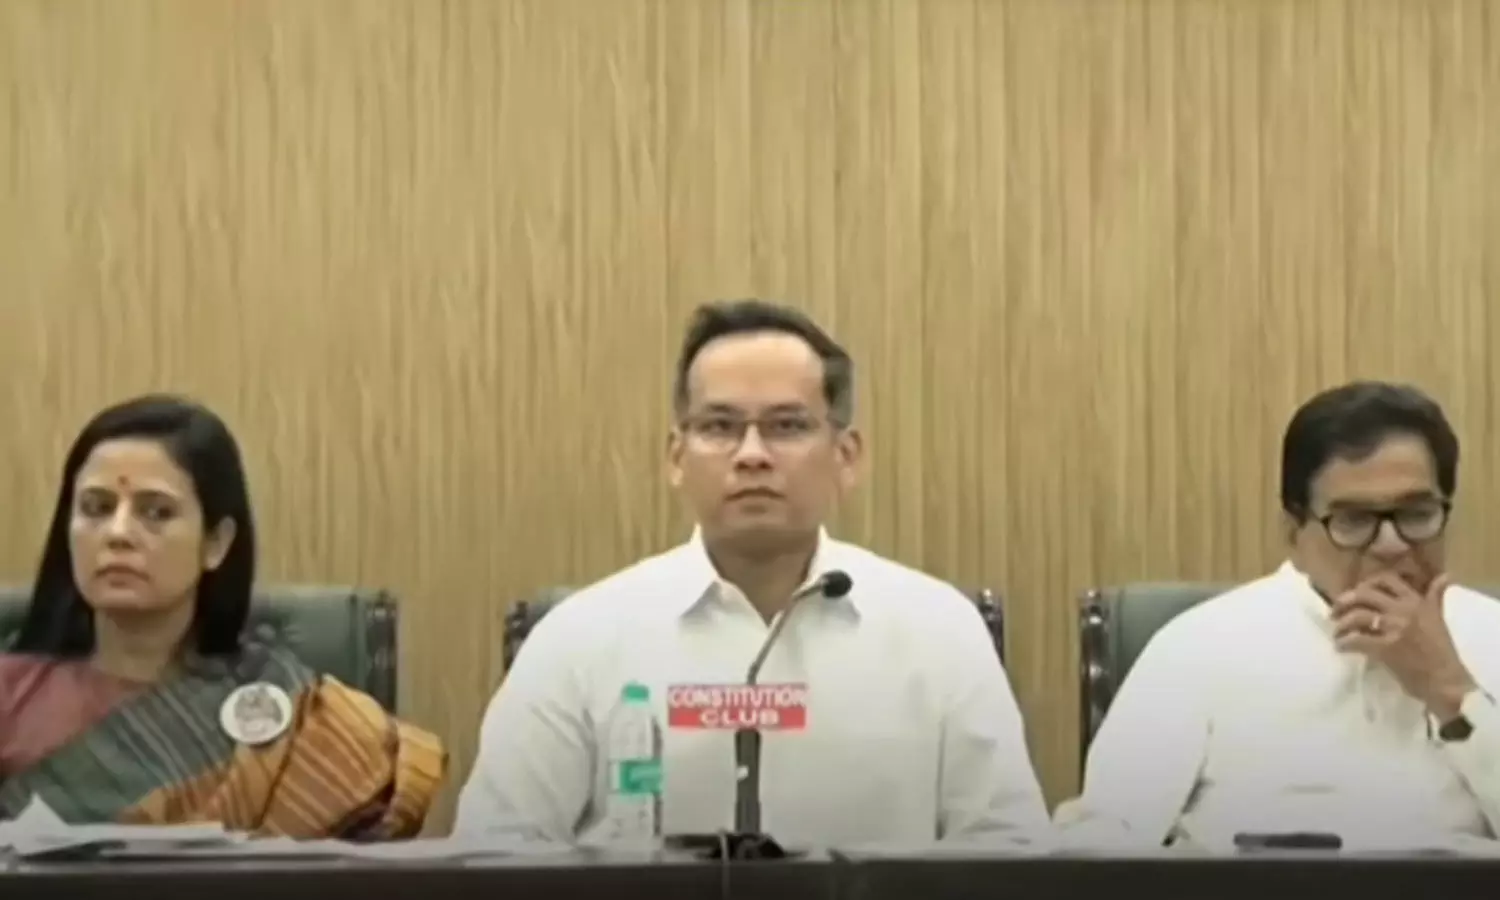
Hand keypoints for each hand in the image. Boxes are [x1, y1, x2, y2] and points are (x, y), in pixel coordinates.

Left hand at [1331, 572, 1476, 717]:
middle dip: (1344, 601)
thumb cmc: (1442, 653)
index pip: (1387, 580)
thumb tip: (1445, 577)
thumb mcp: (1439, 618)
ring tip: (1337, 633)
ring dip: (1341, 624)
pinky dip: (1344, 643)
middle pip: (1364, 594)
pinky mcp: (1386, 648)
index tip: (1357, 592)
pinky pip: (1356, 640)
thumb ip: (1435, 598)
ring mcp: (1394, 628)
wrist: (1447, 681)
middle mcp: (1404, 610)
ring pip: (1357, 616)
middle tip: (1334, 612)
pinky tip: (1340, 647)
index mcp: (1416, 602)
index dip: (1366, 583)